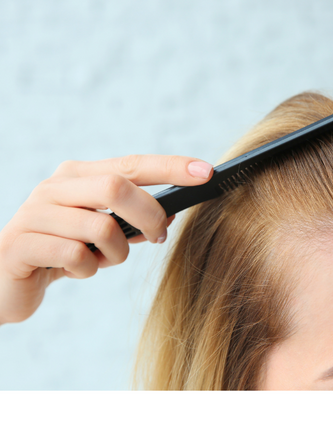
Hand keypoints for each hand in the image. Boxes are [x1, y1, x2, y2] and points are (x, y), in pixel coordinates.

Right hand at [0, 154, 212, 323]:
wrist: (5, 275)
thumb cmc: (64, 248)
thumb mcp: (101, 230)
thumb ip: (131, 219)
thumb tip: (170, 217)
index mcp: (79, 175)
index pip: (133, 164)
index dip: (171, 167)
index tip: (206, 172)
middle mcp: (57, 186)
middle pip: (117, 187)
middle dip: (150, 215)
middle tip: (159, 237)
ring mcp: (36, 212)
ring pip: (101, 227)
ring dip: (116, 253)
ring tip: (103, 260)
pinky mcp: (21, 243)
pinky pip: (76, 257)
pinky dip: (89, 270)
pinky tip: (77, 270)